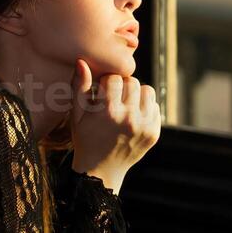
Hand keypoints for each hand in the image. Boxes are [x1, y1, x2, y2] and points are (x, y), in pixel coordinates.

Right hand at [67, 59, 160, 192]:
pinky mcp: (154, 133)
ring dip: (136, 94)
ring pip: (148, 91)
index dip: (105, 83)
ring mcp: (144, 126)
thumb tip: (82, 62)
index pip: (114, 78)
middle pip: (132, 82)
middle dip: (121, 86)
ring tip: (125, 104)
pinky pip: (155, 107)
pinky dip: (145, 108)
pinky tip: (133, 117)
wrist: (101, 170)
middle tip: (113, 98)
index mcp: (108, 112)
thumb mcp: (76, 115)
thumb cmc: (85, 139)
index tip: (100, 93)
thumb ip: (79, 87)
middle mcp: (129, 118)